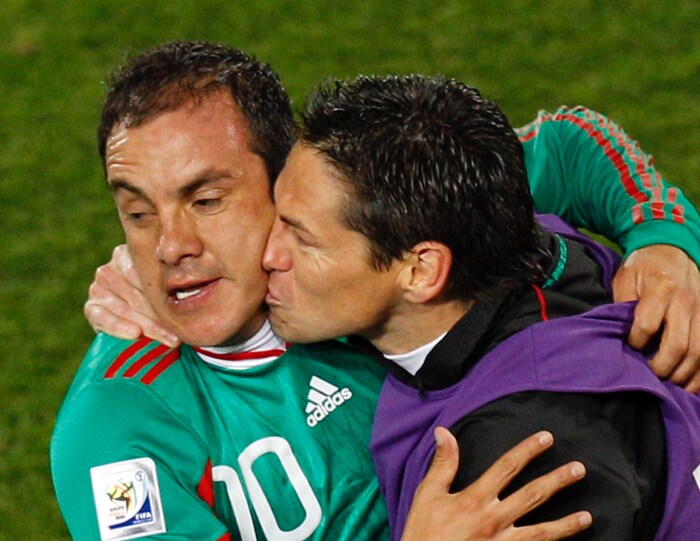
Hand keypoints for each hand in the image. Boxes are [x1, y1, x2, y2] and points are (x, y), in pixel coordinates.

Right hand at [84, 245, 179, 346]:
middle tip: (179, 331)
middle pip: (138, 294)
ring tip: (168, 338)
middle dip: (160, 315)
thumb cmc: (162, 298)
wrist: (142, 318)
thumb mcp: (167, 291)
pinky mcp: (91, 307)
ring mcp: (98, 287)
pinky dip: (119, 326)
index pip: (147, 273)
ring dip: (148, 325)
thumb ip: (171, 287)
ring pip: (124, 307)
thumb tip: (187, 293)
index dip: (165, 293)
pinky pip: (102, 317)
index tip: (182, 307)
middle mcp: (111, 268)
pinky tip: (135, 333)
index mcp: (130, 255)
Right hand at [400, 428, 590, 540]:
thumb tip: (444, 431)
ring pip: (541, 532)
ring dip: (566, 524)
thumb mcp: (427, 494)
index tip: (546, 438)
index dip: (527, 450)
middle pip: (532, 495)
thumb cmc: (424, 531)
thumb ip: (442, 463)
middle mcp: (493, 519)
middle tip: (579, 469)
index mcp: (475, 498)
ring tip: (587, 517)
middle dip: (557, 480)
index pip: (507, 467)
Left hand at [612, 244, 699, 391]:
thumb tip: (619, 333)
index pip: (647, 324)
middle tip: (649, 375)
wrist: (673, 249)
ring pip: (699, 352)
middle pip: (678, 344)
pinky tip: (690, 385)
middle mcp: (686, 301)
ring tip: (668, 385)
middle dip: (662, 366)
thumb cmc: (644, 266)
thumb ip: (623, 304)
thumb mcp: (625, 277)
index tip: (629, 346)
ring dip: (684, 375)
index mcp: (661, 289)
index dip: (636, 341)